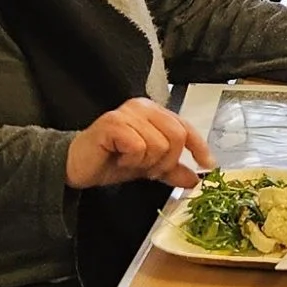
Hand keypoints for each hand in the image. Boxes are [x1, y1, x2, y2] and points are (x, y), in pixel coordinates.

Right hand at [66, 99, 207, 190]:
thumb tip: (195, 178)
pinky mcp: (112, 124)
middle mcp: (142, 107)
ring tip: (129, 163)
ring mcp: (126, 114)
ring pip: (158, 144)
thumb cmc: (111, 161)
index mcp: (154, 112)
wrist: (77, 167)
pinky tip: (118, 158)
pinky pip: (139, 147)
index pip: (185, 127)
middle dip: (167, 161)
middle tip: (149, 170)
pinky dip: (131, 161)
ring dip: (146, 163)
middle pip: (176, 136)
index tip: (208, 165)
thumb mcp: (148, 167)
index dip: (199, 147)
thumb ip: (172, 170)